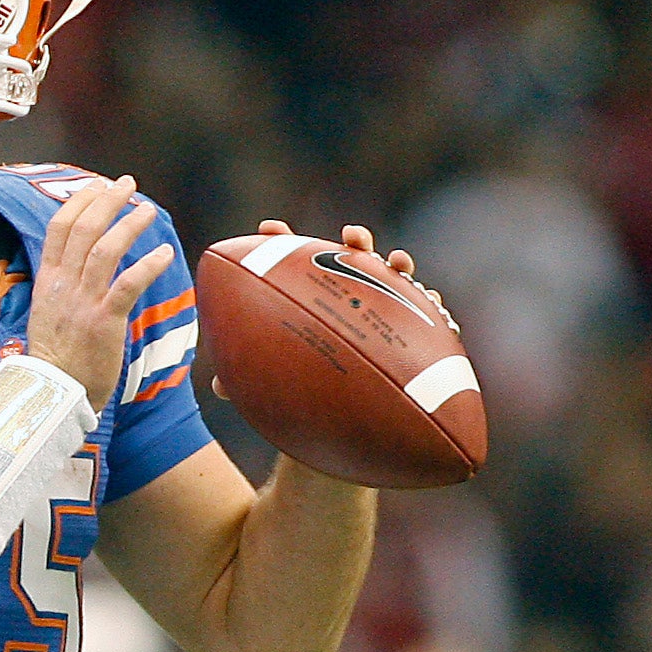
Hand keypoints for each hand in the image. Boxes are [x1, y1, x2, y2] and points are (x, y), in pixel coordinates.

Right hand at [26, 175, 170, 413]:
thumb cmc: (55, 358)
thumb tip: (77, 268)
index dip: (79, 202)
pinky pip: (128, 285)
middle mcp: (62, 285)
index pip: (59, 228)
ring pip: (105, 249)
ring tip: (148, 210)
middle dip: (106, 201)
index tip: (97, 186)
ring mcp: (82, 302)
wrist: (53, 393)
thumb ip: (61, 287)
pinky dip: (147, 266)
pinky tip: (165, 254)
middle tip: (126, 183)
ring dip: (129, 225)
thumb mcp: (47, 314)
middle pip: (83, 229)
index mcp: (47, 281)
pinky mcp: (103, 321)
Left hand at [210, 220, 451, 398]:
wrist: (335, 422)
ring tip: (397, 262)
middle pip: (351, 260)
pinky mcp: (409, 332)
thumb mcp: (270, 384)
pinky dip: (432, 305)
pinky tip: (435, 305)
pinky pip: (426, 313)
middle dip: (354, 242)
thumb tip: (216, 386)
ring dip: (397, 265)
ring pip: (391, 279)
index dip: (281, 242)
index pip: (294, 262)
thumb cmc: (297, 392)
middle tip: (351, 236)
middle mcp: (346, 297)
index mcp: (308, 298)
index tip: (268, 228)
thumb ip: (245, 381)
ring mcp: (380, 310)